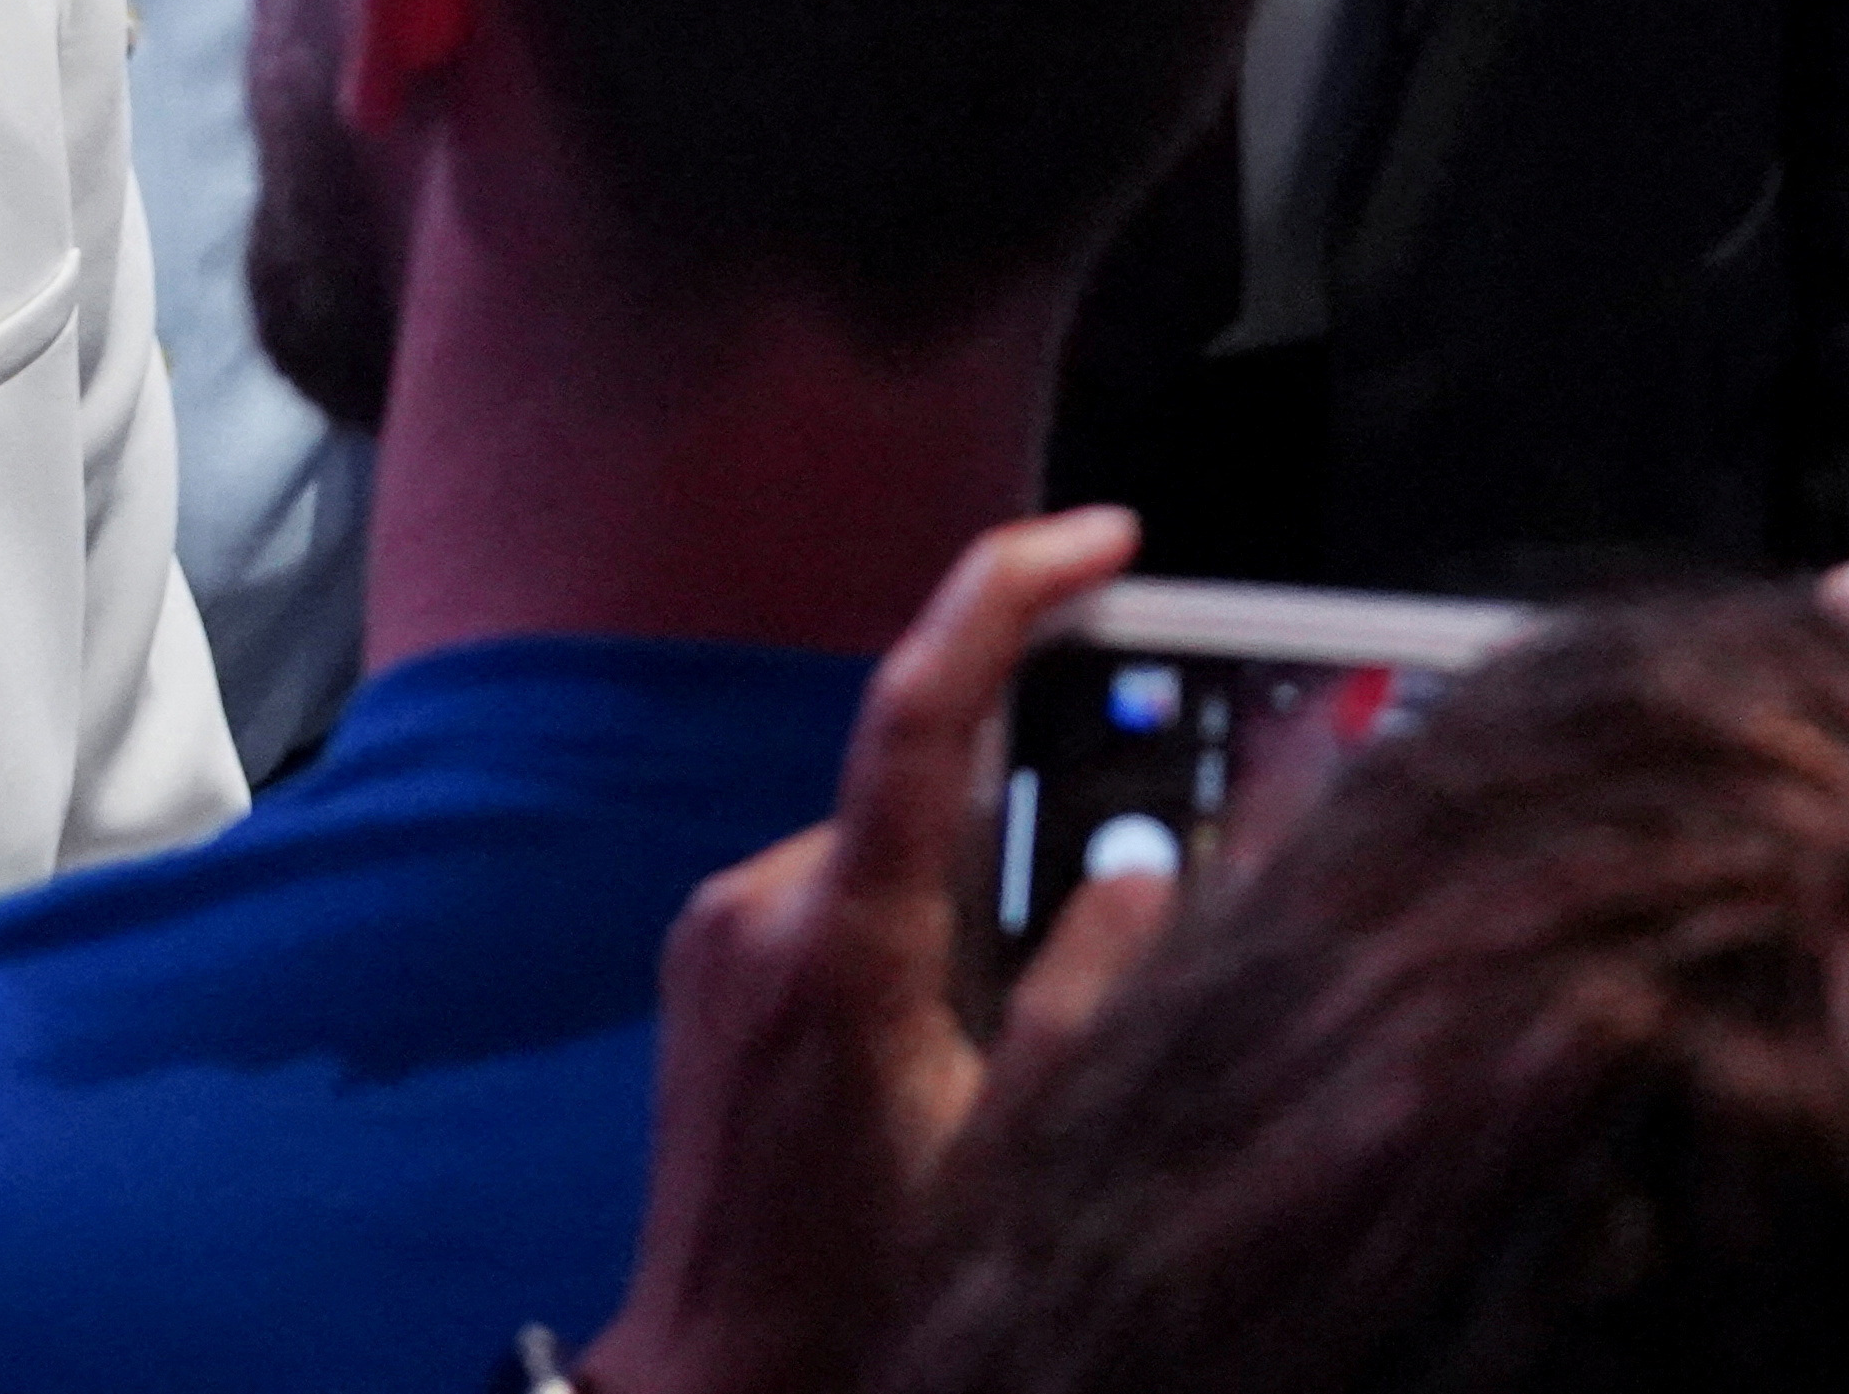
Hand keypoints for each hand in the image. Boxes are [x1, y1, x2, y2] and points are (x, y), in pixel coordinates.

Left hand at [583, 510, 1174, 1393]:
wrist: (713, 1371)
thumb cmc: (864, 1286)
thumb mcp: (1015, 1153)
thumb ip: (1089, 996)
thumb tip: (1146, 865)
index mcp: (839, 937)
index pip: (917, 710)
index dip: (1007, 593)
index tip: (1101, 539)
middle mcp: (757, 903)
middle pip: (921, 788)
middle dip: (1026, 823)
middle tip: (1112, 899)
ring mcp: (715, 929)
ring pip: (882, 845)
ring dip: (962, 894)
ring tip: (995, 1042)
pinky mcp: (702, 958)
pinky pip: (831, 891)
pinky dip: (905, 924)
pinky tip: (935, 1038)